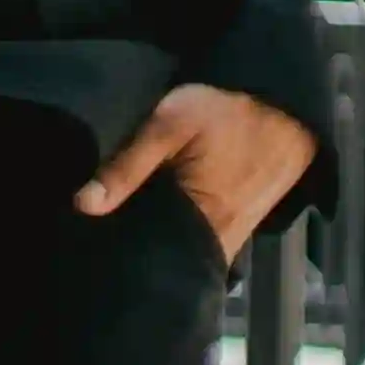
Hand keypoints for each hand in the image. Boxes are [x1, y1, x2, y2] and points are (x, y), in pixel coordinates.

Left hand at [79, 82, 316, 265]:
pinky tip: (157, 220)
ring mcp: (237, 233)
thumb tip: (83, 205)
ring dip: (161, 243)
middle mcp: (224, 239)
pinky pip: (207, 241)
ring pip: (190, 252)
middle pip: (172, 258)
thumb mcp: (166, 126)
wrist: (281, 106)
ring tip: (125, 228)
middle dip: (140, 250)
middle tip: (102, 236)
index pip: (155, 257)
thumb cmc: (221, 113)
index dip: (124, 253)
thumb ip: (126, 166)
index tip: (93, 247)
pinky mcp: (243, 223)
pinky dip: (182, 235)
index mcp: (204, 222)